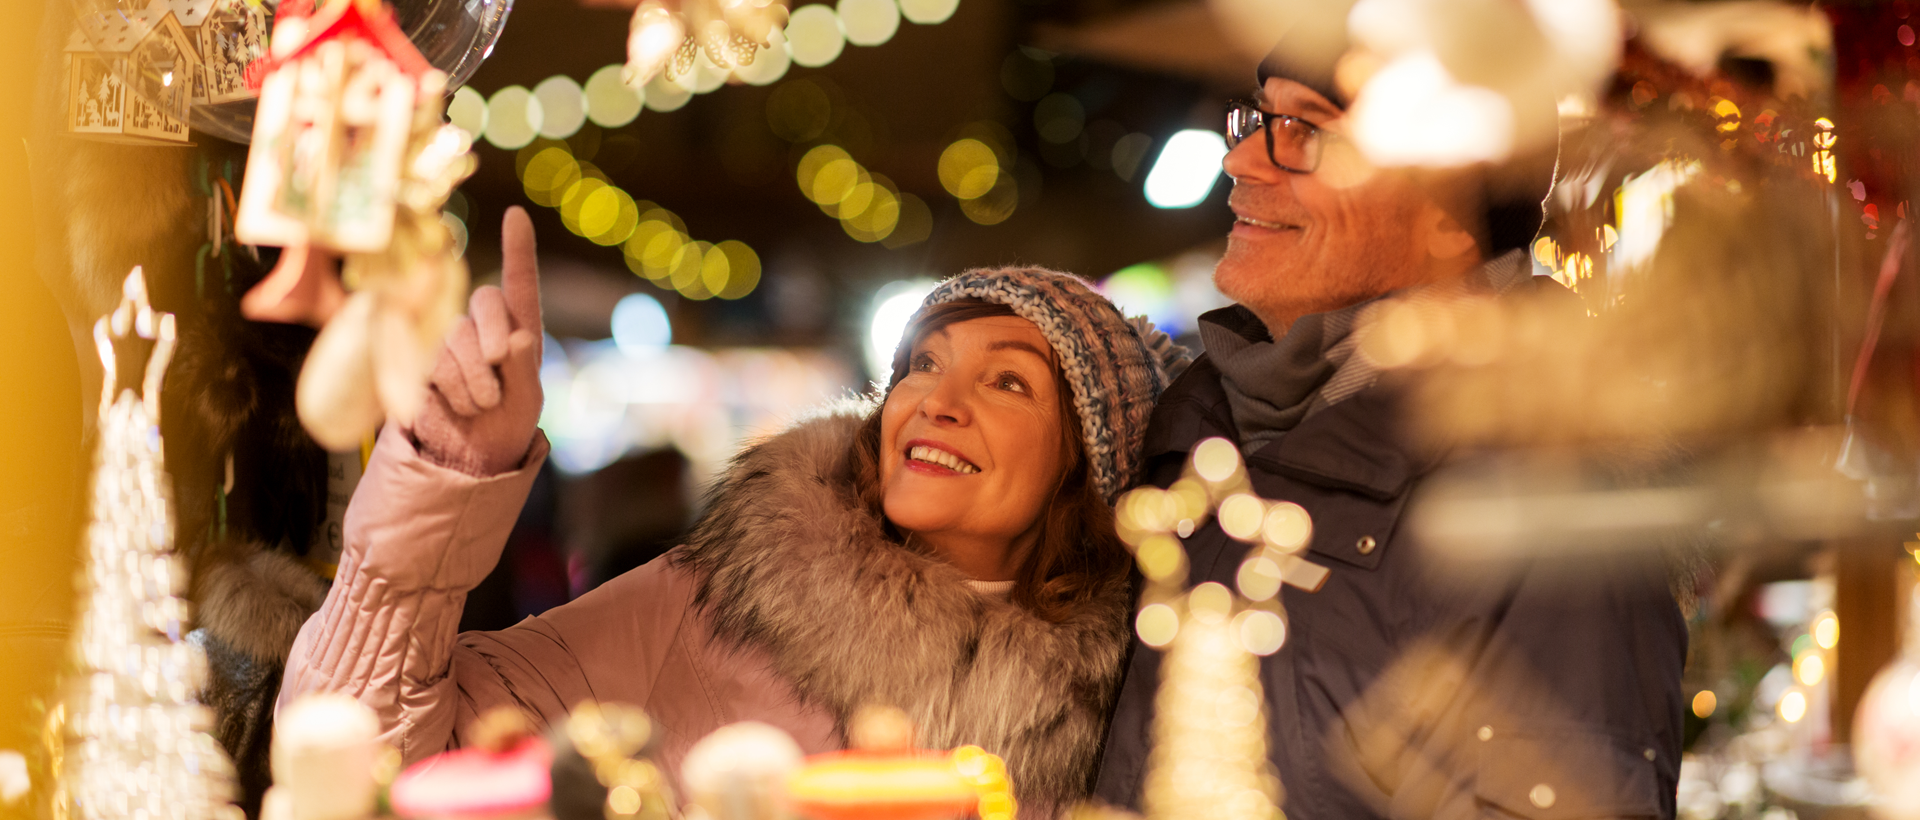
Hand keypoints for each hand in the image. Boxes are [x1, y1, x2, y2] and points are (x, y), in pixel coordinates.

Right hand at [409, 207, 543, 475]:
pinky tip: (457, 407)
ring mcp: (448, 341)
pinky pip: (432, 361)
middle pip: (485, 301)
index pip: (520, 284)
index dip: (518, 249)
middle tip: (499, 375)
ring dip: (473, 377)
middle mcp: (483, 327)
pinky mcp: (420, 361)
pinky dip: (451, 389)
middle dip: (493, 337)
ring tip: (481, 405)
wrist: (469, 457)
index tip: (516, 214)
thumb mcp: (527, 401)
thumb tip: (518, 338)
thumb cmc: (507, 425)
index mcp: (519, 329)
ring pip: (456, 336)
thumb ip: (524, 369)